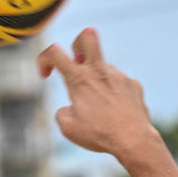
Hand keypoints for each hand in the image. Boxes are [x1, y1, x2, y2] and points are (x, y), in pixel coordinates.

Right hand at [38, 29, 155, 163]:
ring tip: (102, 110)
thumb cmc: (99, 134)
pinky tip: (117, 112)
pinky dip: (114, 95)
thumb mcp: (68, 128)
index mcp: (79, 79)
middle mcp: (99, 71)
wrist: (133, 140)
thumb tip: (69, 107)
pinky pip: (119, 83)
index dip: (44, 58)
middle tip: (78, 62)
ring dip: (98, 83)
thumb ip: (62, 112)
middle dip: (78, 43)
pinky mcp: (133, 84)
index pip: (54, 51)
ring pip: (103, 68)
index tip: (47, 75)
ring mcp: (119, 75)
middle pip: (87, 36)